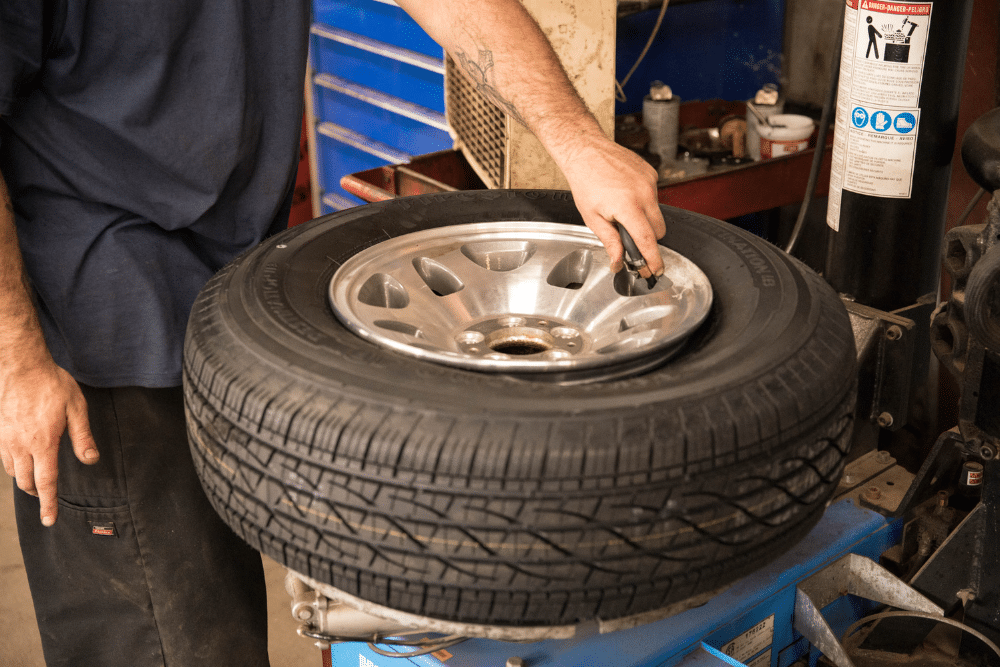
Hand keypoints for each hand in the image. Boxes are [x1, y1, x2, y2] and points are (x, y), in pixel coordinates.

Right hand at [0, 360, 97, 525]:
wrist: (21, 366)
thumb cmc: (52, 385)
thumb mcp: (76, 408)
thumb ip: (82, 436)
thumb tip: (90, 459)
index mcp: (43, 442)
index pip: (45, 482)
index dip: (48, 504)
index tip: (49, 521)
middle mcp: (21, 445)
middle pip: (27, 482)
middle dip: (37, 494)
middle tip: (48, 499)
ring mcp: (6, 439)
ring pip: (13, 472)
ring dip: (25, 481)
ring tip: (37, 483)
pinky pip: (5, 459)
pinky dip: (15, 467)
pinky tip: (24, 462)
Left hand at [559, 135, 665, 278]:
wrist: (586, 150)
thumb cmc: (585, 181)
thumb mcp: (593, 218)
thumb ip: (610, 242)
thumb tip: (618, 262)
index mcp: (628, 207)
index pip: (648, 241)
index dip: (653, 259)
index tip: (656, 270)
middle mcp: (644, 193)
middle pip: (658, 231)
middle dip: (647, 239)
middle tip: (630, 239)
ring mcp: (650, 182)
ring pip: (657, 214)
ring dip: (645, 219)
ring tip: (622, 211)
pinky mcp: (652, 173)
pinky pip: (654, 196)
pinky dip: (644, 202)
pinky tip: (625, 195)